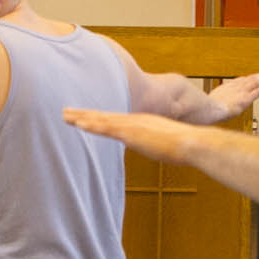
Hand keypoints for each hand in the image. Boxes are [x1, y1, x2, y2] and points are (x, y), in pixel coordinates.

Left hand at [65, 106, 203, 162]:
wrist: (192, 143)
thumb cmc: (183, 147)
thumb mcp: (164, 144)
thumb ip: (153, 142)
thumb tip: (150, 145)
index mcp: (141, 122)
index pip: (114, 119)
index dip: (97, 117)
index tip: (83, 116)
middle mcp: (134, 120)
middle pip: (103, 116)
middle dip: (84, 114)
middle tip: (65, 111)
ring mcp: (132, 125)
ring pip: (101, 120)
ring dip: (82, 117)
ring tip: (65, 116)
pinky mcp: (132, 133)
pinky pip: (108, 128)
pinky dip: (93, 125)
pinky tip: (80, 124)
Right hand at [208, 71, 258, 120]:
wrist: (210, 109)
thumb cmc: (207, 110)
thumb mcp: (207, 104)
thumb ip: (212, 104)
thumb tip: (207, 107)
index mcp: (225, 88)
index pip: (237, 81)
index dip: (245, 79)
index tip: (249, 78)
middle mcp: (234, 87)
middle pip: (248, 79)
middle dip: (257, 76)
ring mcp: (241, 92)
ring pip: (255, 82)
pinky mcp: (246, 98)